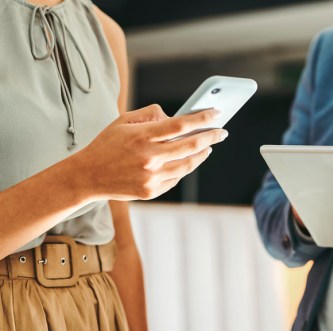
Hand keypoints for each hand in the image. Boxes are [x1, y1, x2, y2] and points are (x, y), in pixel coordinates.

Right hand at [74, 104, 227, 200]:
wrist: (87, 176)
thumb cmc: (107, 144)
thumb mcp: (123, 121)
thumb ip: (150, 115)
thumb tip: (175, 117)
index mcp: (142, 136)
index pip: (180, 124)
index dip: (202, 119)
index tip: (217, 113)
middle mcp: (149, 158)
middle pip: (190, 146)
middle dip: (211, 137)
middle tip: (222, 132)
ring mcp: (151, 177)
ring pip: (187, 165)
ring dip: (202, 155)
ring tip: (209, 147)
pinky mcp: (152, 191)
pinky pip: (176, 178)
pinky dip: (185, 168)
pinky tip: (189, 160)